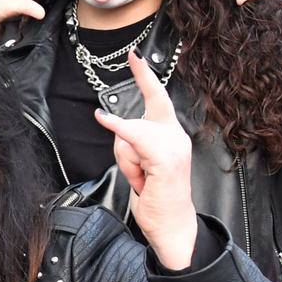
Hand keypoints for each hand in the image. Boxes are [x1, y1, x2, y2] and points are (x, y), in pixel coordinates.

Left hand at [93, 51, 197, 269]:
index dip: (145, 77)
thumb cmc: (157, 196)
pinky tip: (105, 120)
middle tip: (139, 139)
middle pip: (139, 117)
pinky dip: (120, 130)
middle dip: (134, 123)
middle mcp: (176, 136)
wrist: (172, 225)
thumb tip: (119, 131)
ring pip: (130, 135)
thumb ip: (133, 144)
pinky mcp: (165, 158)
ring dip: (128, 164)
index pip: (157, 99)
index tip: (134, 56)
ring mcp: (173, 146)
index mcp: (171, 135)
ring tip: (143, 182)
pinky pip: (134, 137)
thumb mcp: (140, 166)